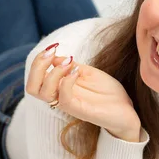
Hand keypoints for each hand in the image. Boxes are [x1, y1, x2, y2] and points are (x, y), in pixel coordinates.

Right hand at [26, 44, 140, 135]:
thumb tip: (54, 57)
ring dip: (52, 73)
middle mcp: (60, 96)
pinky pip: (64, 99)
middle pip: (31, 87)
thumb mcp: (87, 72)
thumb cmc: (107, 92)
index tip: (52, 47)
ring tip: (69, 63)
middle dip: (37, 66)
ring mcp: (69, 104)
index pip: (35, 78)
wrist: (126, 109)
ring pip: (43, 93)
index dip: (38, 60)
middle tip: (52, 53)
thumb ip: (70, 65)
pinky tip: (77, 72)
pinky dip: (67, 81)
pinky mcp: (80, 110)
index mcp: (60, 87)